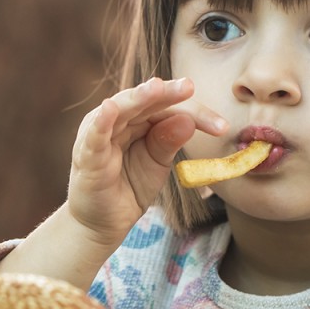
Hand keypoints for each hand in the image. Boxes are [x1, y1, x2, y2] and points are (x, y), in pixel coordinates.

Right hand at [68, 77, 226, 250]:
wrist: (104, 222)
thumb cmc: (130, 185)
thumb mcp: (157, 163)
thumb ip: (169, 142)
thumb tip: (188, 122)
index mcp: (139, 118)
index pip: (169, 108)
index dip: (197, 114)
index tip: (223, 127)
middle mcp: (118, 119)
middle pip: (146, 101)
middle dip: (168, 93)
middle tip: (189, 86)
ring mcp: (100, 134)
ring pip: (120, 109)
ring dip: (138, 98)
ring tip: (156, 88)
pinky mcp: (87, 155)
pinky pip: (94, 136)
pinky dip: (101, 122)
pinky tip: (110, 109)